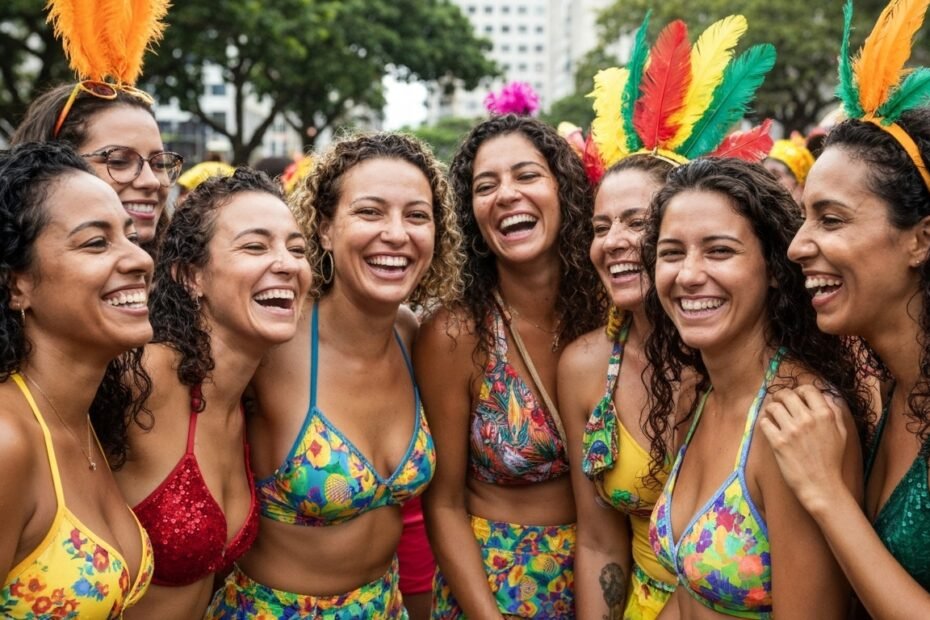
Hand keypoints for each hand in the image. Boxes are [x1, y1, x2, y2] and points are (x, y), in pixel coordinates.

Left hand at [759, 385, 848, 515]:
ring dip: (771, 409)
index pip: (808, 389)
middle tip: (778, 401)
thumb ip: (835, 413)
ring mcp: (792, 430)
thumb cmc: (832, 461)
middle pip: (787, 394)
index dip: (799, 391)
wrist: (821, 485)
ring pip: (773, 406)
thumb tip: (825, 397)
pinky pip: (764, 422)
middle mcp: (808, 419)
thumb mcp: (842, 434)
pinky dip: (765, 423)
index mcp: (825, 415)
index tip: (795, 397)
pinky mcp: (778, 442)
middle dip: (780, 396)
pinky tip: (769, 427)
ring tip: (772, 414)